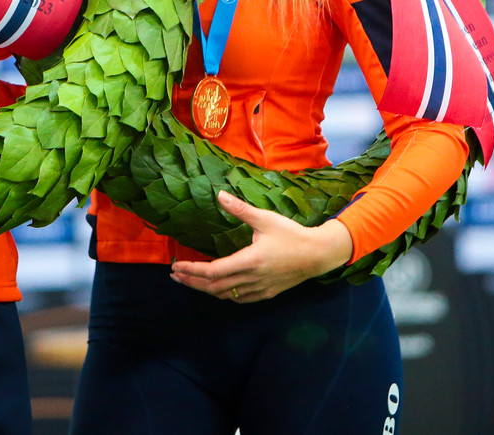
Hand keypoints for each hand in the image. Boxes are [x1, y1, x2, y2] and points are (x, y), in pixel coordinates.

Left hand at [169, 191, 353, 302]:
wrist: (318, 255)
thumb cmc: (292, 235)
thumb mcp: (265, 219)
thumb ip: (240, 210)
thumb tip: (220, 195)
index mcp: (249, 261)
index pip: (212, 272)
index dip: (192, 271)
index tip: (176, 267)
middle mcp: (251, 279)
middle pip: (214, 287)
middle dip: (192, 282)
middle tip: (175, 275)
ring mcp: (259, 289)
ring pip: (225, 295)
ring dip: (205, 289)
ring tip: (191, 281)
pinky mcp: (266, 293)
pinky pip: (239, 299)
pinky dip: (224, 294)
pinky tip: (218, 288)